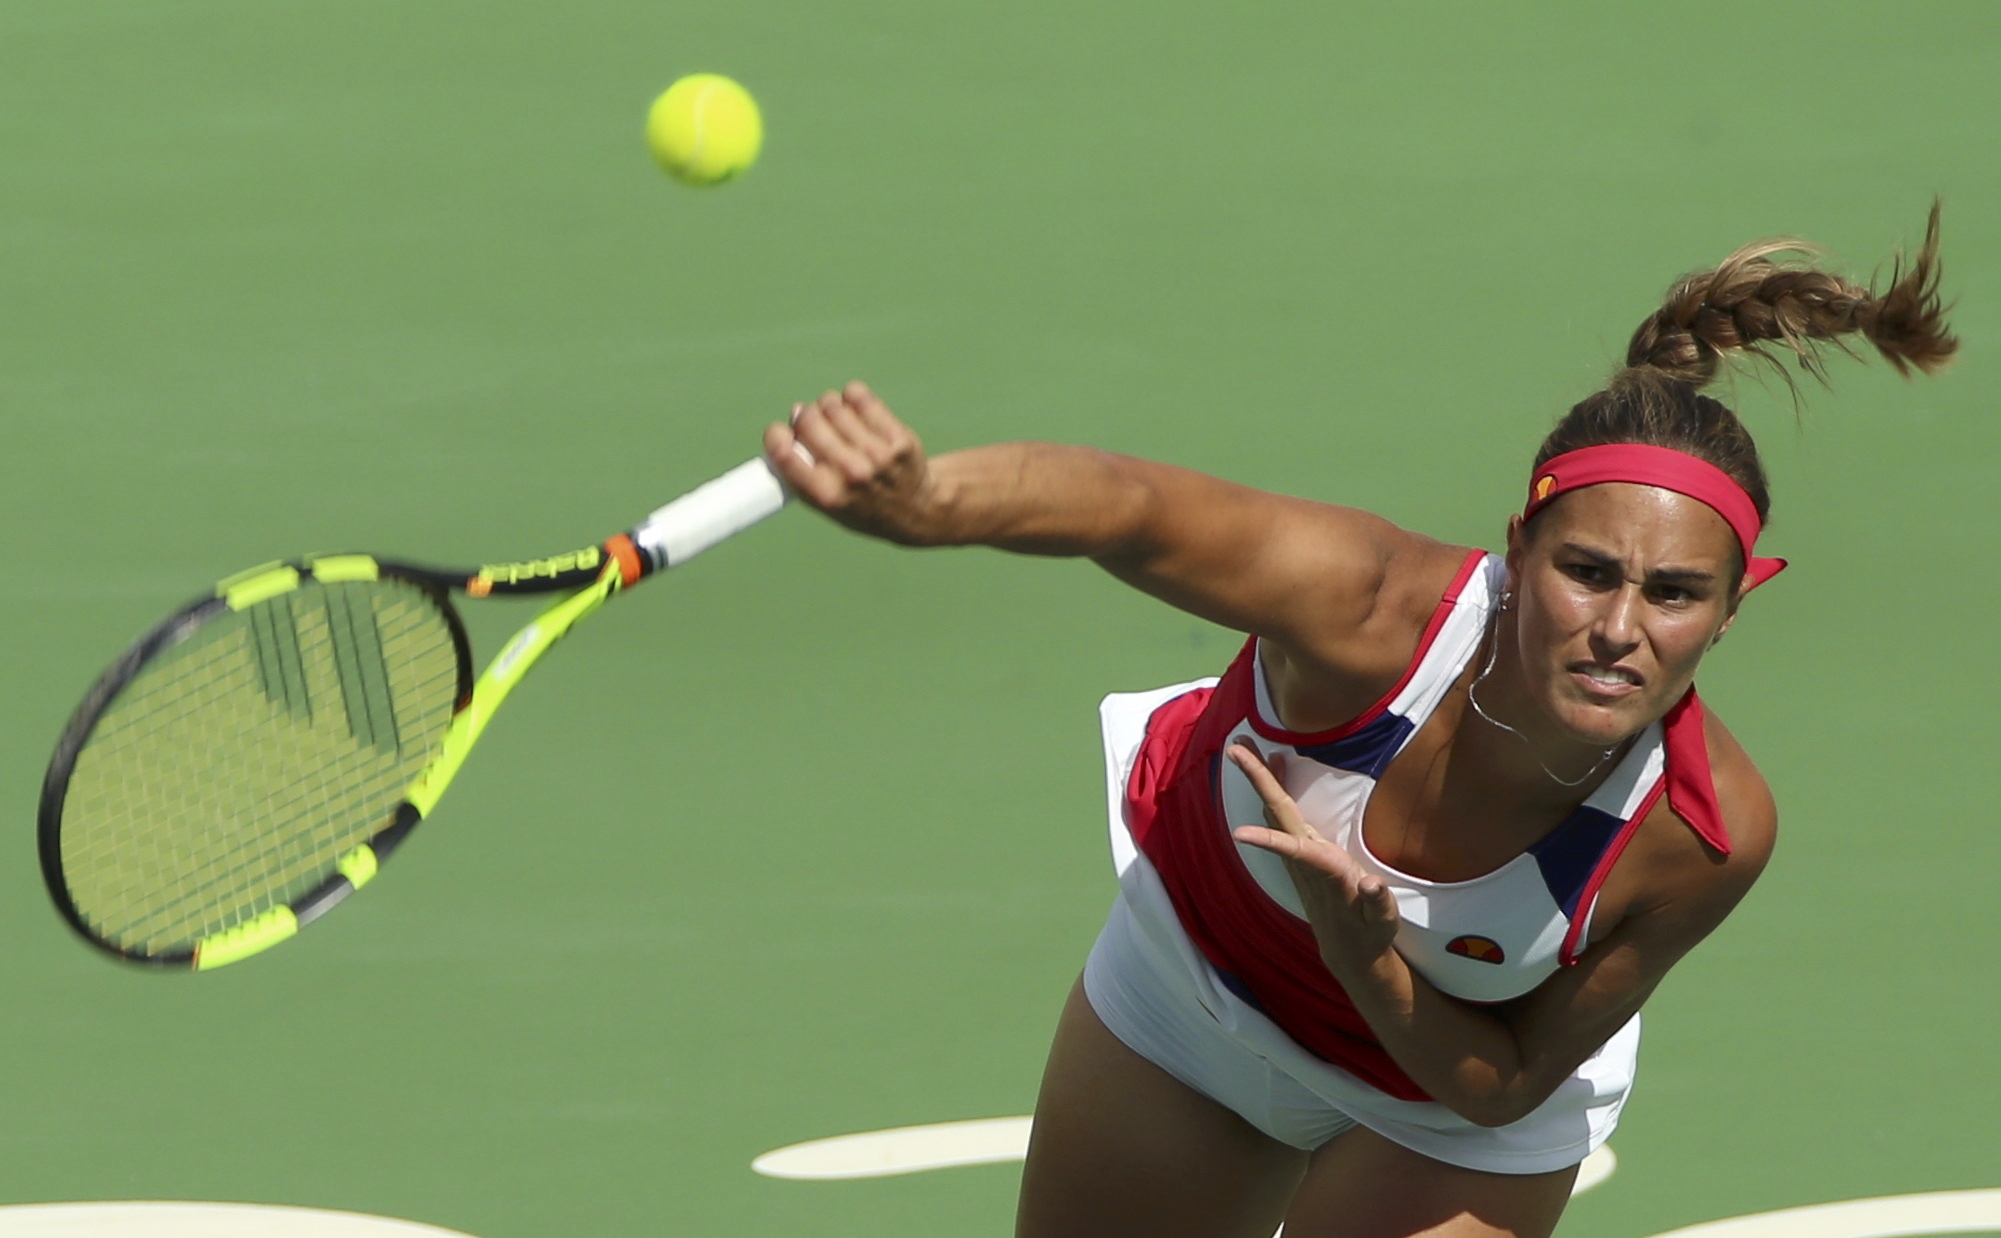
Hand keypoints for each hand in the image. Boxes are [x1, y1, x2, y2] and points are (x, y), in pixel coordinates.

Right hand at [764, 382, 940, 544]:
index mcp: (826, 495)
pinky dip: (853, 398)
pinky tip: (856, 410)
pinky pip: (860, 397)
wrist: (917, 510)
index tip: (780, 433)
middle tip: (812, 424)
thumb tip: (794, 415)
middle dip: (805, 417)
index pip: (786, 454)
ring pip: (833, 404)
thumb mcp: (826, 503)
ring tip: (837, 420)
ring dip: (829, 406)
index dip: (775, 436)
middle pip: (808, 420)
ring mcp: (878, 455)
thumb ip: (804, 468)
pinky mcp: (898, 437)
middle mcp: (852, 474)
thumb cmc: (861, 504)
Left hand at [1226, 740, 1401, 976]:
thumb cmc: (1369, 933)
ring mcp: (1302, 855)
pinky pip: (1283, 816)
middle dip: (1258, 780)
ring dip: (1261, 778)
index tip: (1238, 833)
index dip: (1269, 840)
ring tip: (1244, 747)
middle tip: (1235, 749)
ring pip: (1276, 811)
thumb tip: (1371, 885)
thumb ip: (1378, 903)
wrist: (1350, 953)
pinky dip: (1275, 790)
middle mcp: (1307, 859)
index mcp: (1326, 872)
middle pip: (1278, 814)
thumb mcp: (1382, 922)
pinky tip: (1272, 769)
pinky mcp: (1303, 853)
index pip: (1296, 851)